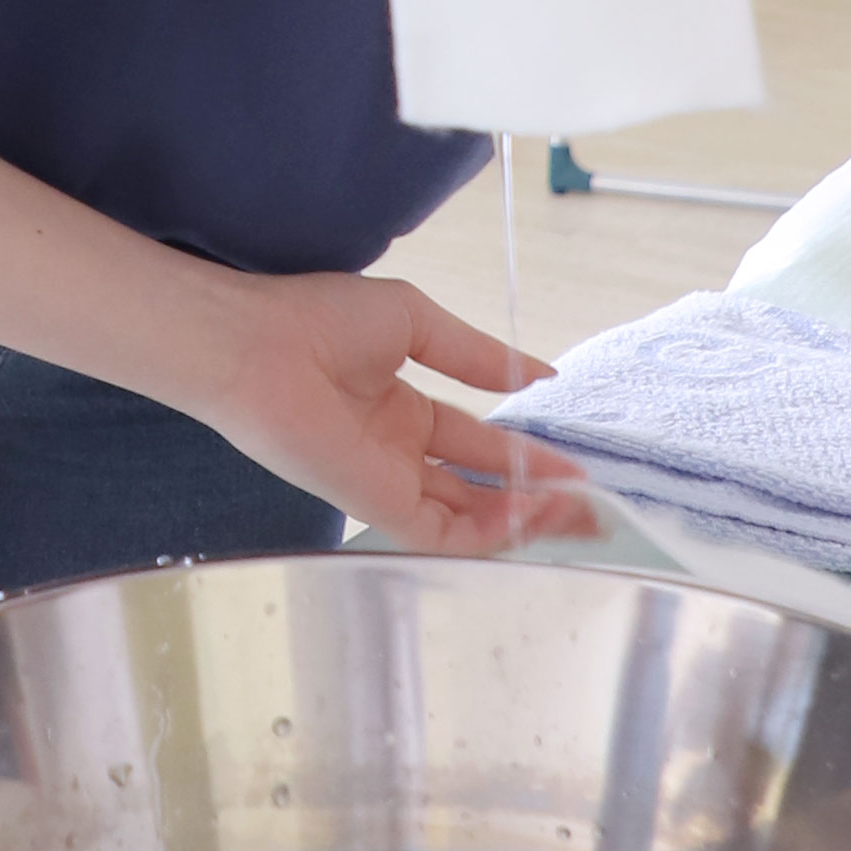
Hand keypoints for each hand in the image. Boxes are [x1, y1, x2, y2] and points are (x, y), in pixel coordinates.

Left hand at [161, 270, 604, 556]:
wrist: (255, 344)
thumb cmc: (319, 319)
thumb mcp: (414, 323)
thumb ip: (476, 355)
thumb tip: (538, 374)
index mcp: (400, 411)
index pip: (476, 445)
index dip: (526, 457)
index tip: (576, 465)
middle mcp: (398, 454)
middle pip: (480, 490)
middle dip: (538, 500)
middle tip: (594, 508)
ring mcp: (387, 483)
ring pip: (469, 519)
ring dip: (526, 519)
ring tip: (580, 515)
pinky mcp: (377, 505)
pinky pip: (444, 531)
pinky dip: (490, 529)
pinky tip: (532, 514)